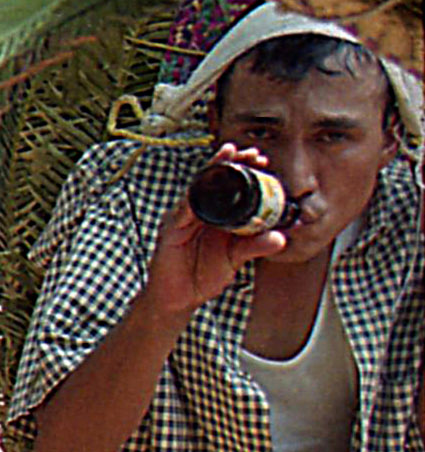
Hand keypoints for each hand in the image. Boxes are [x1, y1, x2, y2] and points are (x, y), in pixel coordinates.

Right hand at [143, 147, 287, 318]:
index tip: (261, 159)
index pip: (227, 186)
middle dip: (229, 162)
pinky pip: (181, 213)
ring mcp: (181, 220)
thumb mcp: (236, 258)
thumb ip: (256, 246)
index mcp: (214, 215)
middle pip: (211, 181)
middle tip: (250, 153)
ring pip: (196, 189)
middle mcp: (196, 212)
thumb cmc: (203, 275)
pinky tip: (204, 190)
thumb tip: (281, 238)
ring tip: (228, 157)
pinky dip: (192, 201)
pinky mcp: (170, 231)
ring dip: (212, 172)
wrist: (179, 298)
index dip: (242, 170)